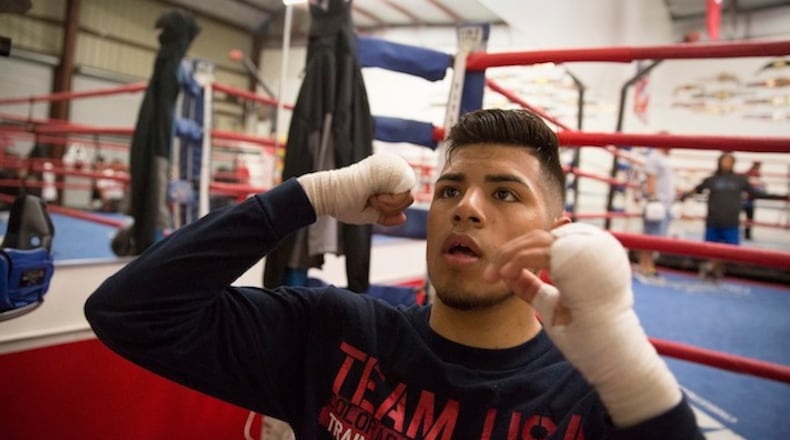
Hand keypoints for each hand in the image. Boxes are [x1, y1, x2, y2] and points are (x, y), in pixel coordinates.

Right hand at [297, 153, 416, 224]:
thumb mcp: (368, 214)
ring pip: (406, 196)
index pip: (405, 197)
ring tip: (371, 198)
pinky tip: (373, 198)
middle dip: (391, 206)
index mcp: (385, 179)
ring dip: (388, 204)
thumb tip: (404, 219)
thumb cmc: (342, 203)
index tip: (372, 204)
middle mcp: (389, 170)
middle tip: (371, 201)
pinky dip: (389, 202)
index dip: (392, 207)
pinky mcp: (387, 167)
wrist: (328, 193)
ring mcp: (389, 166)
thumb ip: (386, 217)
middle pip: (408, 197)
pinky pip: (402, 193)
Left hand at [484, 223, 680, 426]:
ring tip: (492, 276)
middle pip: (539, 237)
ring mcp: (586, 248)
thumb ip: (533, 286)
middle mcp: (592, 244)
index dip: (523, 250)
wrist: (607, 348)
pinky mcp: (573, 258)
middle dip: (510, 253)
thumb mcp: (551, 303)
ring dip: (508, 257)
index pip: (550, 241)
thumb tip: (507, 273)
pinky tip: (504, 276)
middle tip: (489, 274)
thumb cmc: (583, 330)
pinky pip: (535, 253)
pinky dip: (515, 262)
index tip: (502, 269)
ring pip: (535, 241)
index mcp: (590, 253)